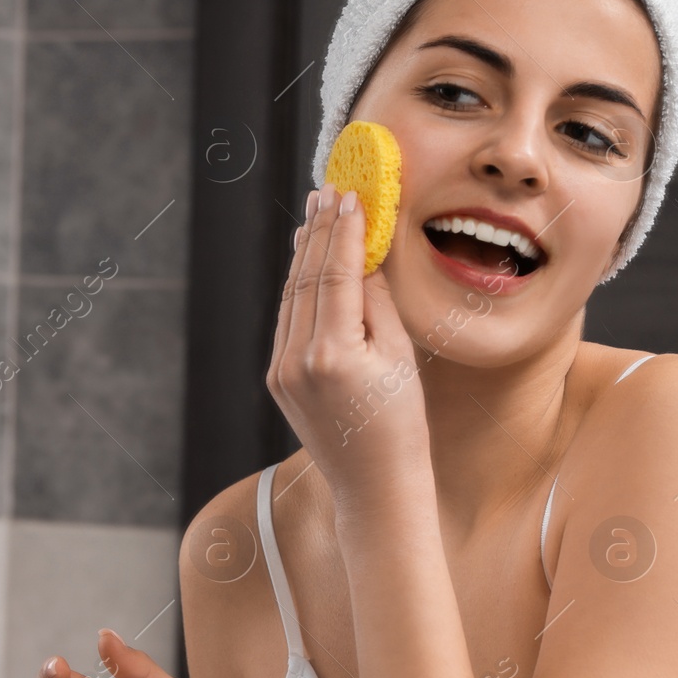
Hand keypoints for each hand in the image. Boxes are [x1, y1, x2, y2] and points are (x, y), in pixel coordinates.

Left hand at [267, 184, 428, 518]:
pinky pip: (287, 321)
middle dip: (318, 232)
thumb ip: (377, 303)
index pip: (335, 275)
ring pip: (291, 297)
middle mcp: (296, 360)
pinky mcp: (276, 379)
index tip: (349, 196)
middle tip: (328, 191)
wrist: (374, 486)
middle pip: (305, 280)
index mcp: (331, 354)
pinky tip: (307, 262)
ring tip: (316, 215)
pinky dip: (297, 287)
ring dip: (304, 254)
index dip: (342, 231)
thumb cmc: (401, 425)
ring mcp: (280, 371)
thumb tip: (364, 255)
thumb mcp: (400, 357)